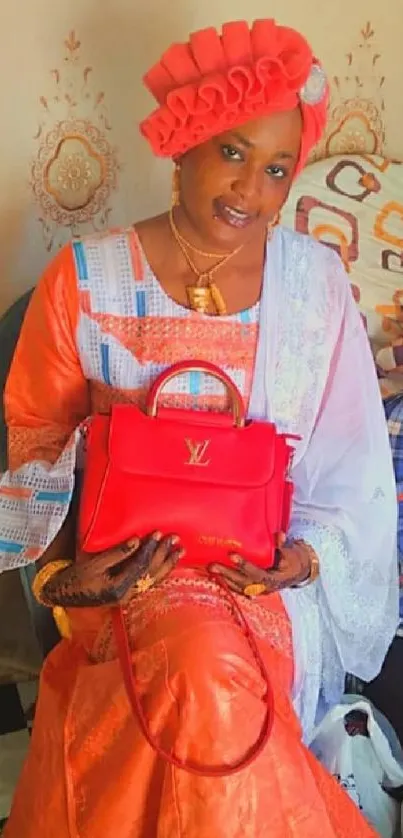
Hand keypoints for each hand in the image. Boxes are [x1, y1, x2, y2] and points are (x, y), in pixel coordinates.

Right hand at [41, 532, 183, 607]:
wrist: (66, 594)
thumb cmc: (77, 577)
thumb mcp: (94, 563)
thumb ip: (117, 553)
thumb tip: (136, 540)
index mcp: (119, 587)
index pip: (141, 565)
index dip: (151, 549)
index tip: (158, 533)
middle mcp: (128, 594)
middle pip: (152, 573)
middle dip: (164, 555)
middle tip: (175, 538)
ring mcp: (130, 597)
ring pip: (154, 580)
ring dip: (168, 565)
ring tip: (180, 551)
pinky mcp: (129, 595)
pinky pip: (150, 584)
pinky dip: (161, 573)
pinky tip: (169, 565)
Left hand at [209, 541, 311, 596]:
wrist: (295, 572)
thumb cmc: (291, 560)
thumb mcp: (289, 553)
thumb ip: (281, 545)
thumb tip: (280, 536)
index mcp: (274, 579)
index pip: (257, 573)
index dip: (244, 565)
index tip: (232, 554)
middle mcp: (265, 588)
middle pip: (243, 583)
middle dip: (227, 574)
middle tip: (212, 565)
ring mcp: (258, 591)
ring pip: (238, 587)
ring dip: (223, 579)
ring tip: (210, 569)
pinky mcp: (253, 590)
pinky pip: (238, 588)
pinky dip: (227, 583)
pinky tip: (216, 576)